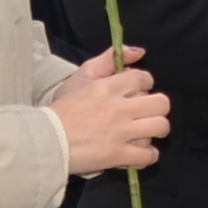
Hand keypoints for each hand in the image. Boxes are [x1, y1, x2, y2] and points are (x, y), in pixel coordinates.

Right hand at [51, 46, 169, 174]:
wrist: (45, 140)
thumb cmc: (62, 110)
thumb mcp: (82, 76)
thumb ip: (109, 60)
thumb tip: (138, 52)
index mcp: (108, 87)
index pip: (144, 78)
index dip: (145, 85)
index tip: (137, 93)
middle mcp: (118, 108)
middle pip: (161, 103)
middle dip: (157, 107)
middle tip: (144, 114)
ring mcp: (120, 133)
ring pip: (160, 127)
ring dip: (154, 130)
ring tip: (143, 133)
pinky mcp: (117, 155)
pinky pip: (149, 155)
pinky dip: (147, 156)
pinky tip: (137, 153)